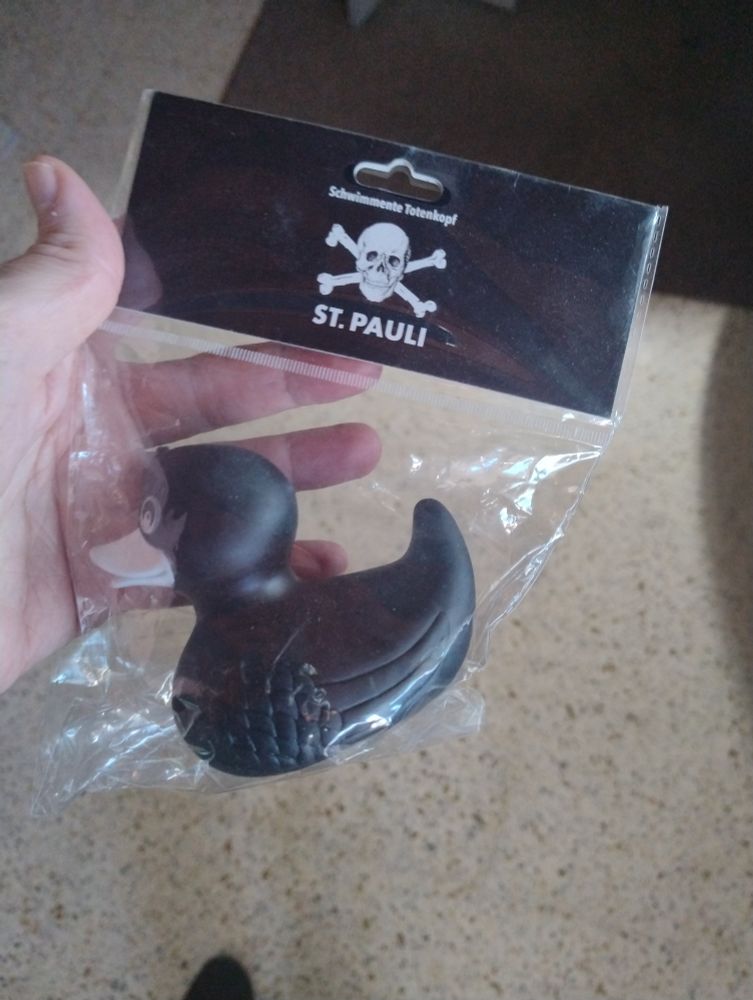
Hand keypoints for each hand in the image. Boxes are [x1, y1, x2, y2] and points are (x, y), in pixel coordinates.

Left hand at [0, 158, 379, 693]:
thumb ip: (53, 281)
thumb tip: (59, 172)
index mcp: (70, 368)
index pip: (172, 327)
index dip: (240, 309)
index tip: (305, 294)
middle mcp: (96, 433)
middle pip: (216, 405)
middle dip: (295, 388)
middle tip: (367, 371)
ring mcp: (106, 509)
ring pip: (221, 488)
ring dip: (294, 474)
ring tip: (367, 452)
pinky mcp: (106, 580)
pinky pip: (198, 573)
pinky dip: (260, 570)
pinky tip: (320, 565)